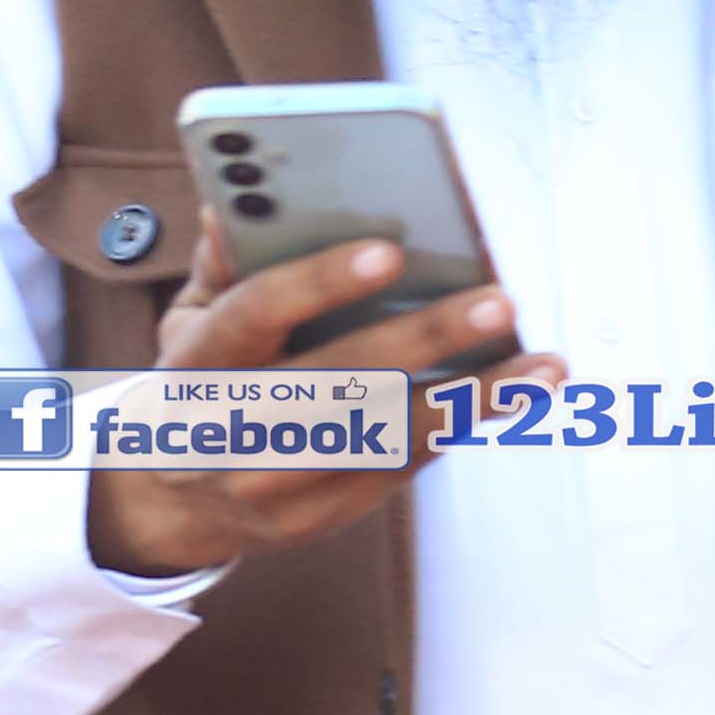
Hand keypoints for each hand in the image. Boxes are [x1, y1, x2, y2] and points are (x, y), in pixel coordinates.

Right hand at [78, 217, 561, 577]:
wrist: (170, 500)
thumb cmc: (197, 381)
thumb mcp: (188, 317)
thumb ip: (223, 262)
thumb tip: (233, 198)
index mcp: (197, 365)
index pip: (256, 316)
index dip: (319, 283)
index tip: (389, 251)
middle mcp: (234, 431)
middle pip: (339, 382)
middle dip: (424, 341)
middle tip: (497, 303)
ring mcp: (279, 484)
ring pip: (387, 438)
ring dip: (474, 401)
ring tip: (543, 367)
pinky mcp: (321, 517)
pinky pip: (402, 467)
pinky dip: (460, 427)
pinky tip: (515, 395)